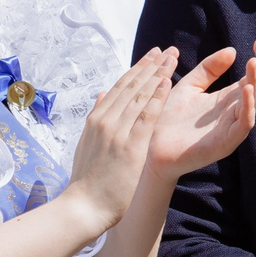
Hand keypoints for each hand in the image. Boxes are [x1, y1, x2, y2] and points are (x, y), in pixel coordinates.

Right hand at [60, 49, 172, 232]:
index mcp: (96, 119)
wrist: (83, 206)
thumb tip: (102, 94)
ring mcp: (117, 132)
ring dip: (157, 74)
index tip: (151, 56)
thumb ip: (96, 118)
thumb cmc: (87, 181)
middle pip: (131, 86)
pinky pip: (146, 116)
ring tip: (171, 58)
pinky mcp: (130, 146)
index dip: (137, 69)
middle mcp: (105, 120)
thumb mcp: (86, 144)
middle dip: (150, 66)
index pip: (120, 87)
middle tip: (167, 50)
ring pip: (140, 96)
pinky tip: (167, 83)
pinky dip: (156, 98)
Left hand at [146, 39, 255, 179]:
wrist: (152, 148)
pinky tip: (246, 88)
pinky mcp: (225, 143)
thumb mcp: (190, 85)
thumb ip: (209, 69)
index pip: (253, 78)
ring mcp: (232, 128)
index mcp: (228, 100)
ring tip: (254, 62)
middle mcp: (234, 113)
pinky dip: (248, 106)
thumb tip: (232, 50)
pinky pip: (243, 124)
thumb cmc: (170, 119)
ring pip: (255, 104)